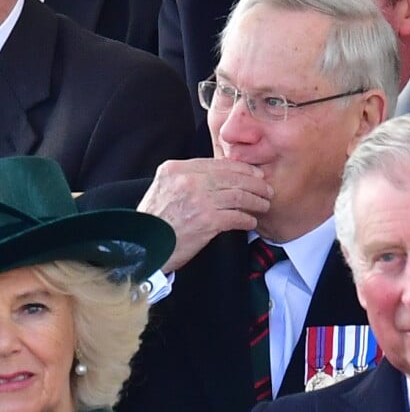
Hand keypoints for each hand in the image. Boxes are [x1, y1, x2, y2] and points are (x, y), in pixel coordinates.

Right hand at [138, 158, 272, 271]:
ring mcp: (197, 201)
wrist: (141, 248)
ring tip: (264, 205)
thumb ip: (187, 178)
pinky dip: (247, 219)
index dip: (241, 169)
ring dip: (255, 201)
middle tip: (266, 190)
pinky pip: (236, 217)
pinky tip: (251, 221)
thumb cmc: (155, 220)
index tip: (255, 175)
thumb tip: (220, 175)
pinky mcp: (206, 222)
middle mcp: (187, 181)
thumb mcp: (164, 188)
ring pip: (238, 195)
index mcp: (176, 169)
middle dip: (255, 184)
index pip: (218, 164)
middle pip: (232, 177)